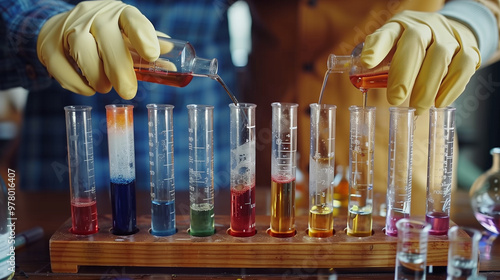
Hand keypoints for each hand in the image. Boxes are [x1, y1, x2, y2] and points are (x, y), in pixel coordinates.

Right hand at [37, 0, 160, 99]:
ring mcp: (68, 28)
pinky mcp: (48, 45)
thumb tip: (172, 67)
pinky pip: (61, 68)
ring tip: (105, 87)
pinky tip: (88, 88)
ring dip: (97, 76)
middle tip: (128, 92)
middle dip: (120, 70)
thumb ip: (148, 51)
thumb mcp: (128, 38)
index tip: (152, 55)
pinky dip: (77, 84)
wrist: (62, 27)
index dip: (143, 36)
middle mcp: (93, 16)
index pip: (132, 20)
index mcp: (118, 14)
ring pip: (83, 52)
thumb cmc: (105, 36)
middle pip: (108, 39)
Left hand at [361, 10, 480, 114]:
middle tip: (395, 99)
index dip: (376, 47)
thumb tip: (361, 78)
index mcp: (399, 26)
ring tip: (417, 108)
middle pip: (414, 43)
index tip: (366, 63)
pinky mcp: (468, 49)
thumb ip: (378, 60)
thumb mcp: (392, 47)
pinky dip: (451, 87)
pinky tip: (439, 102)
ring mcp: (448, 36)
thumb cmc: (412, 46)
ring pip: (439, 57)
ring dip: (426, 86)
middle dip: (403, 74)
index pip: (386, 33)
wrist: (450, 32)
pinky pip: (463, 67)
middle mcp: (424, 27)